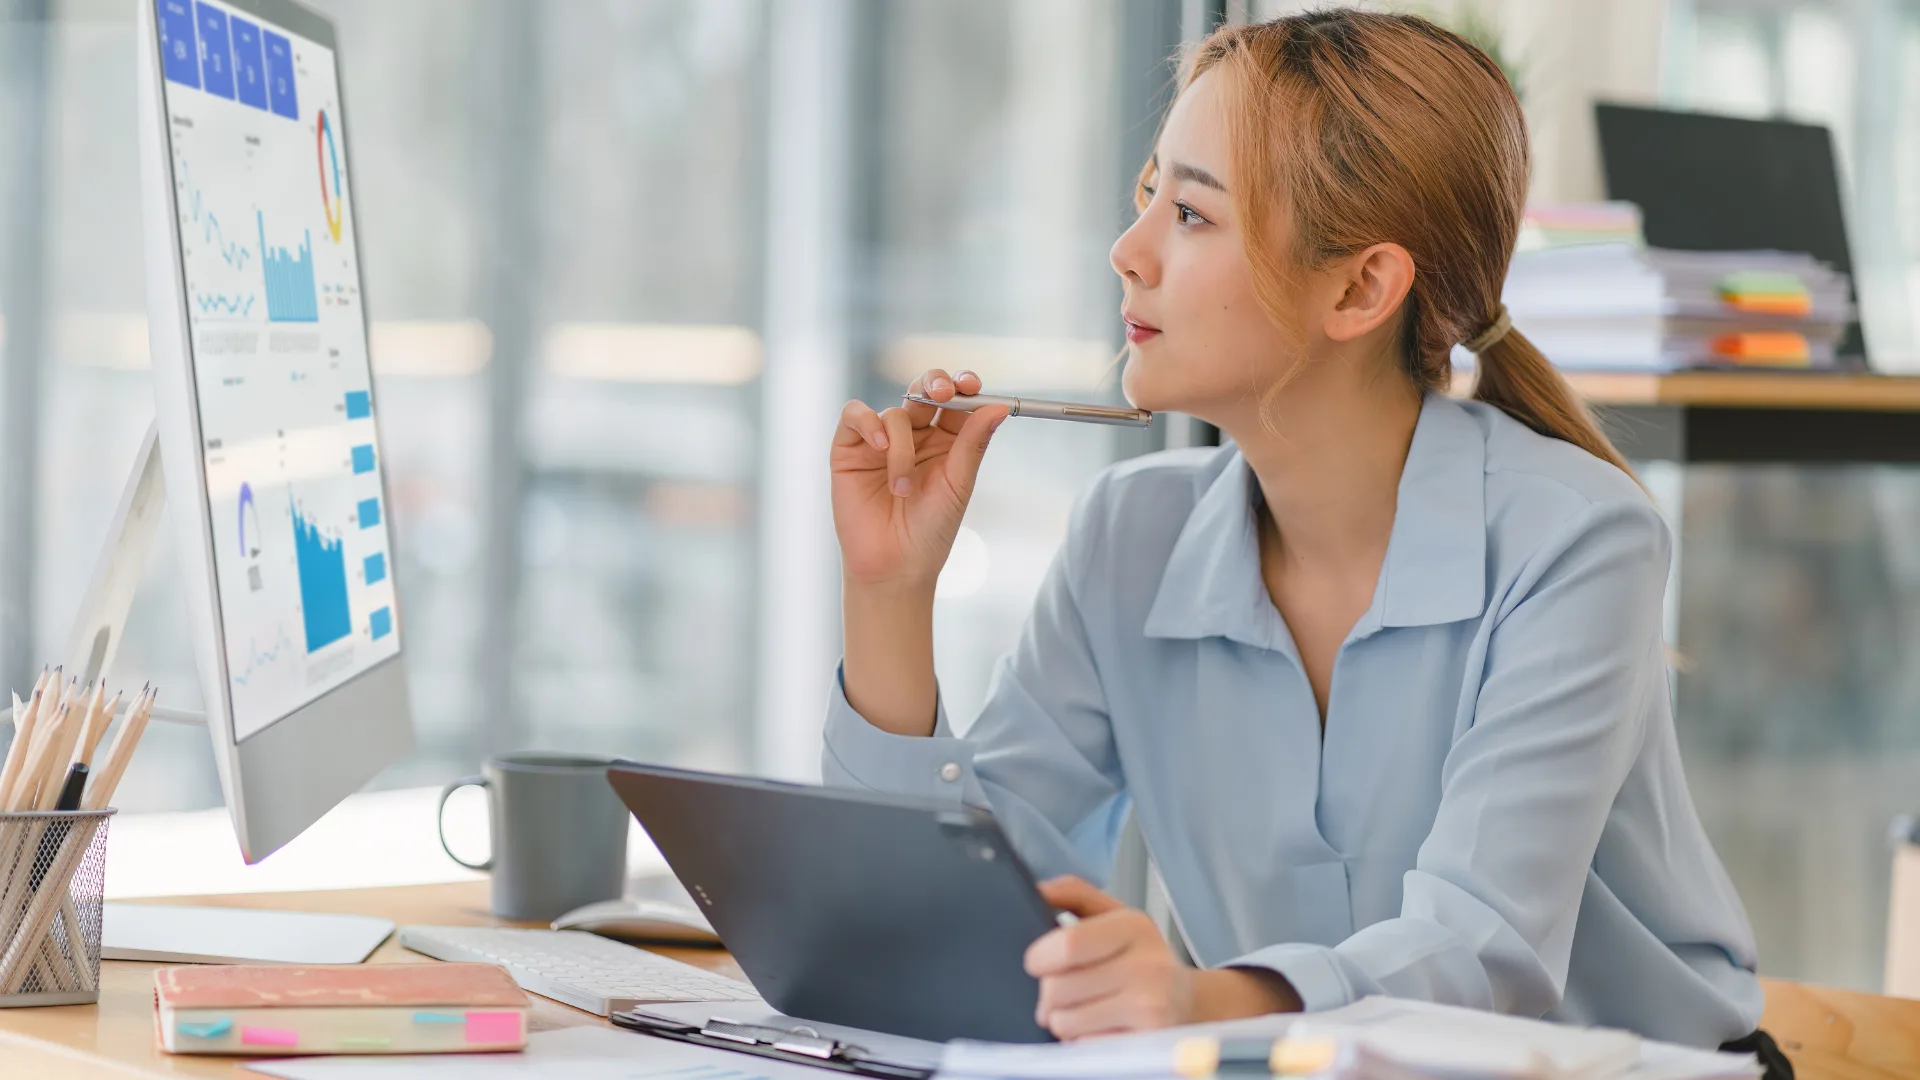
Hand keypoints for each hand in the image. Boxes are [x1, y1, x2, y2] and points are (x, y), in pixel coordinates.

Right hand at [831, 368, 1009, 587]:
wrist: (894, 565)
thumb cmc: (930, 530)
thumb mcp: (958, 484)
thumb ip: (973, 443)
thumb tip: (1000, 407)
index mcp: (946, 441)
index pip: (956, 399)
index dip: (963, 384)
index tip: (972, 385)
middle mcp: (914, 435)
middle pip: (924, 389)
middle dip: (935, 383)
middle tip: (943, 393)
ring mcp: (880, 440)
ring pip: (894, 413)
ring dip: (902, 449)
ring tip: (903, 488)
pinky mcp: (849, 449)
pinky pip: (854, 416)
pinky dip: (868, 424)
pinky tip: (879, 447)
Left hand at [1025, 876, 1302, 1039]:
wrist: (1188, 1002)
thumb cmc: (1141, 958)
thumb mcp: (1114, 915)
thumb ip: (1074, 894)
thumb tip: (1038, 890)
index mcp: (1134, 927)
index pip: (1068, 944)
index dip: (1039, 957)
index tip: (1038, 962)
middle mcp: (1148, 967)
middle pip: (1057, 988)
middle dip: (1049, 995)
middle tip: (1068, 992)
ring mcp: (1150, 1009)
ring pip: (1064, 1023)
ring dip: (1063, 1020)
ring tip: (1086, 1010)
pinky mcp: (1144, 1045)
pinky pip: (1083, 1048)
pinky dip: (1082, 1042)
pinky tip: (1101, 1028)